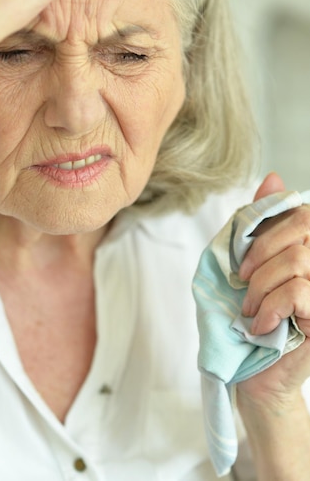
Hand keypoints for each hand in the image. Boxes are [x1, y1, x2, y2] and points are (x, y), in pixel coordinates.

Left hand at [237, 173, 309, 405]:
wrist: (252, 372)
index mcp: (308, 250)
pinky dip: (271, 307)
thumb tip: (273, 176)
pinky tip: (263, 326)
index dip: (267, 230)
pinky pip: (300, 292)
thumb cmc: (247, 315)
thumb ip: (260, 221)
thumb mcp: (245, 262)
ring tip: (251, 310)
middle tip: (243, 283)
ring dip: (261, 286)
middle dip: (261, 254)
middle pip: (302, 227)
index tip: (243, 263)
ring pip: (298, 260)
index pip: (301, 213)